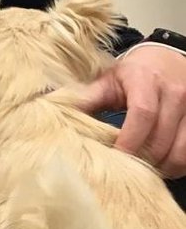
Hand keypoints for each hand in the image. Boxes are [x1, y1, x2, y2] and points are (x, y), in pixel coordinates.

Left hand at [68, 45, 185, 178]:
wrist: (167, 58)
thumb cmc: (133, 73)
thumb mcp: (108, 80)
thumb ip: (87, 98)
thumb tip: (55, 113)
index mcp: (145, 80)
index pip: (143, 114)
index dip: (129, 140)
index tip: (116, 157)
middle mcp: (174, 92)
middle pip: (161, 138)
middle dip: (142, 159)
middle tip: (125, 170)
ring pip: (181, 150)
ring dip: (162, 167)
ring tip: (144, 170)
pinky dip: (177, 165)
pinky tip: (162, 165)